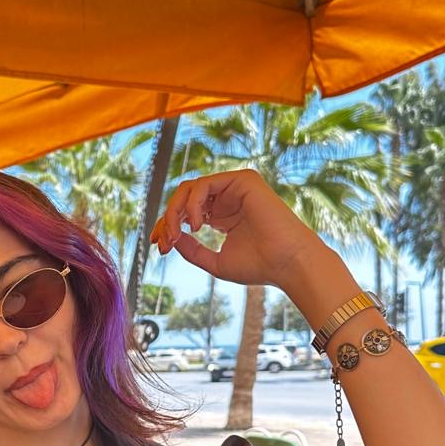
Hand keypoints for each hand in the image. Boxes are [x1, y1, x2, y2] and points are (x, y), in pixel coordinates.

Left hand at [150, 169, 322, 286]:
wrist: (286, 263)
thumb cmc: (258, 266)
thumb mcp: (215, 261)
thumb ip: (191, 250)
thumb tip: (170, 238)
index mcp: (221, 216)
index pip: (185, 213)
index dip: (166, 226)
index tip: (158, 246)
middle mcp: (226, 199)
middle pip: (183, 198)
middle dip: (166, 219)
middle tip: (163, 242)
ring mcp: (234, 188)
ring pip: (189, 189)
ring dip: (175, 212)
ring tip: (177, 234)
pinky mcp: (242, 180)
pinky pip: (204, 184)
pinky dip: (192, 204)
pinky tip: (196, 226)